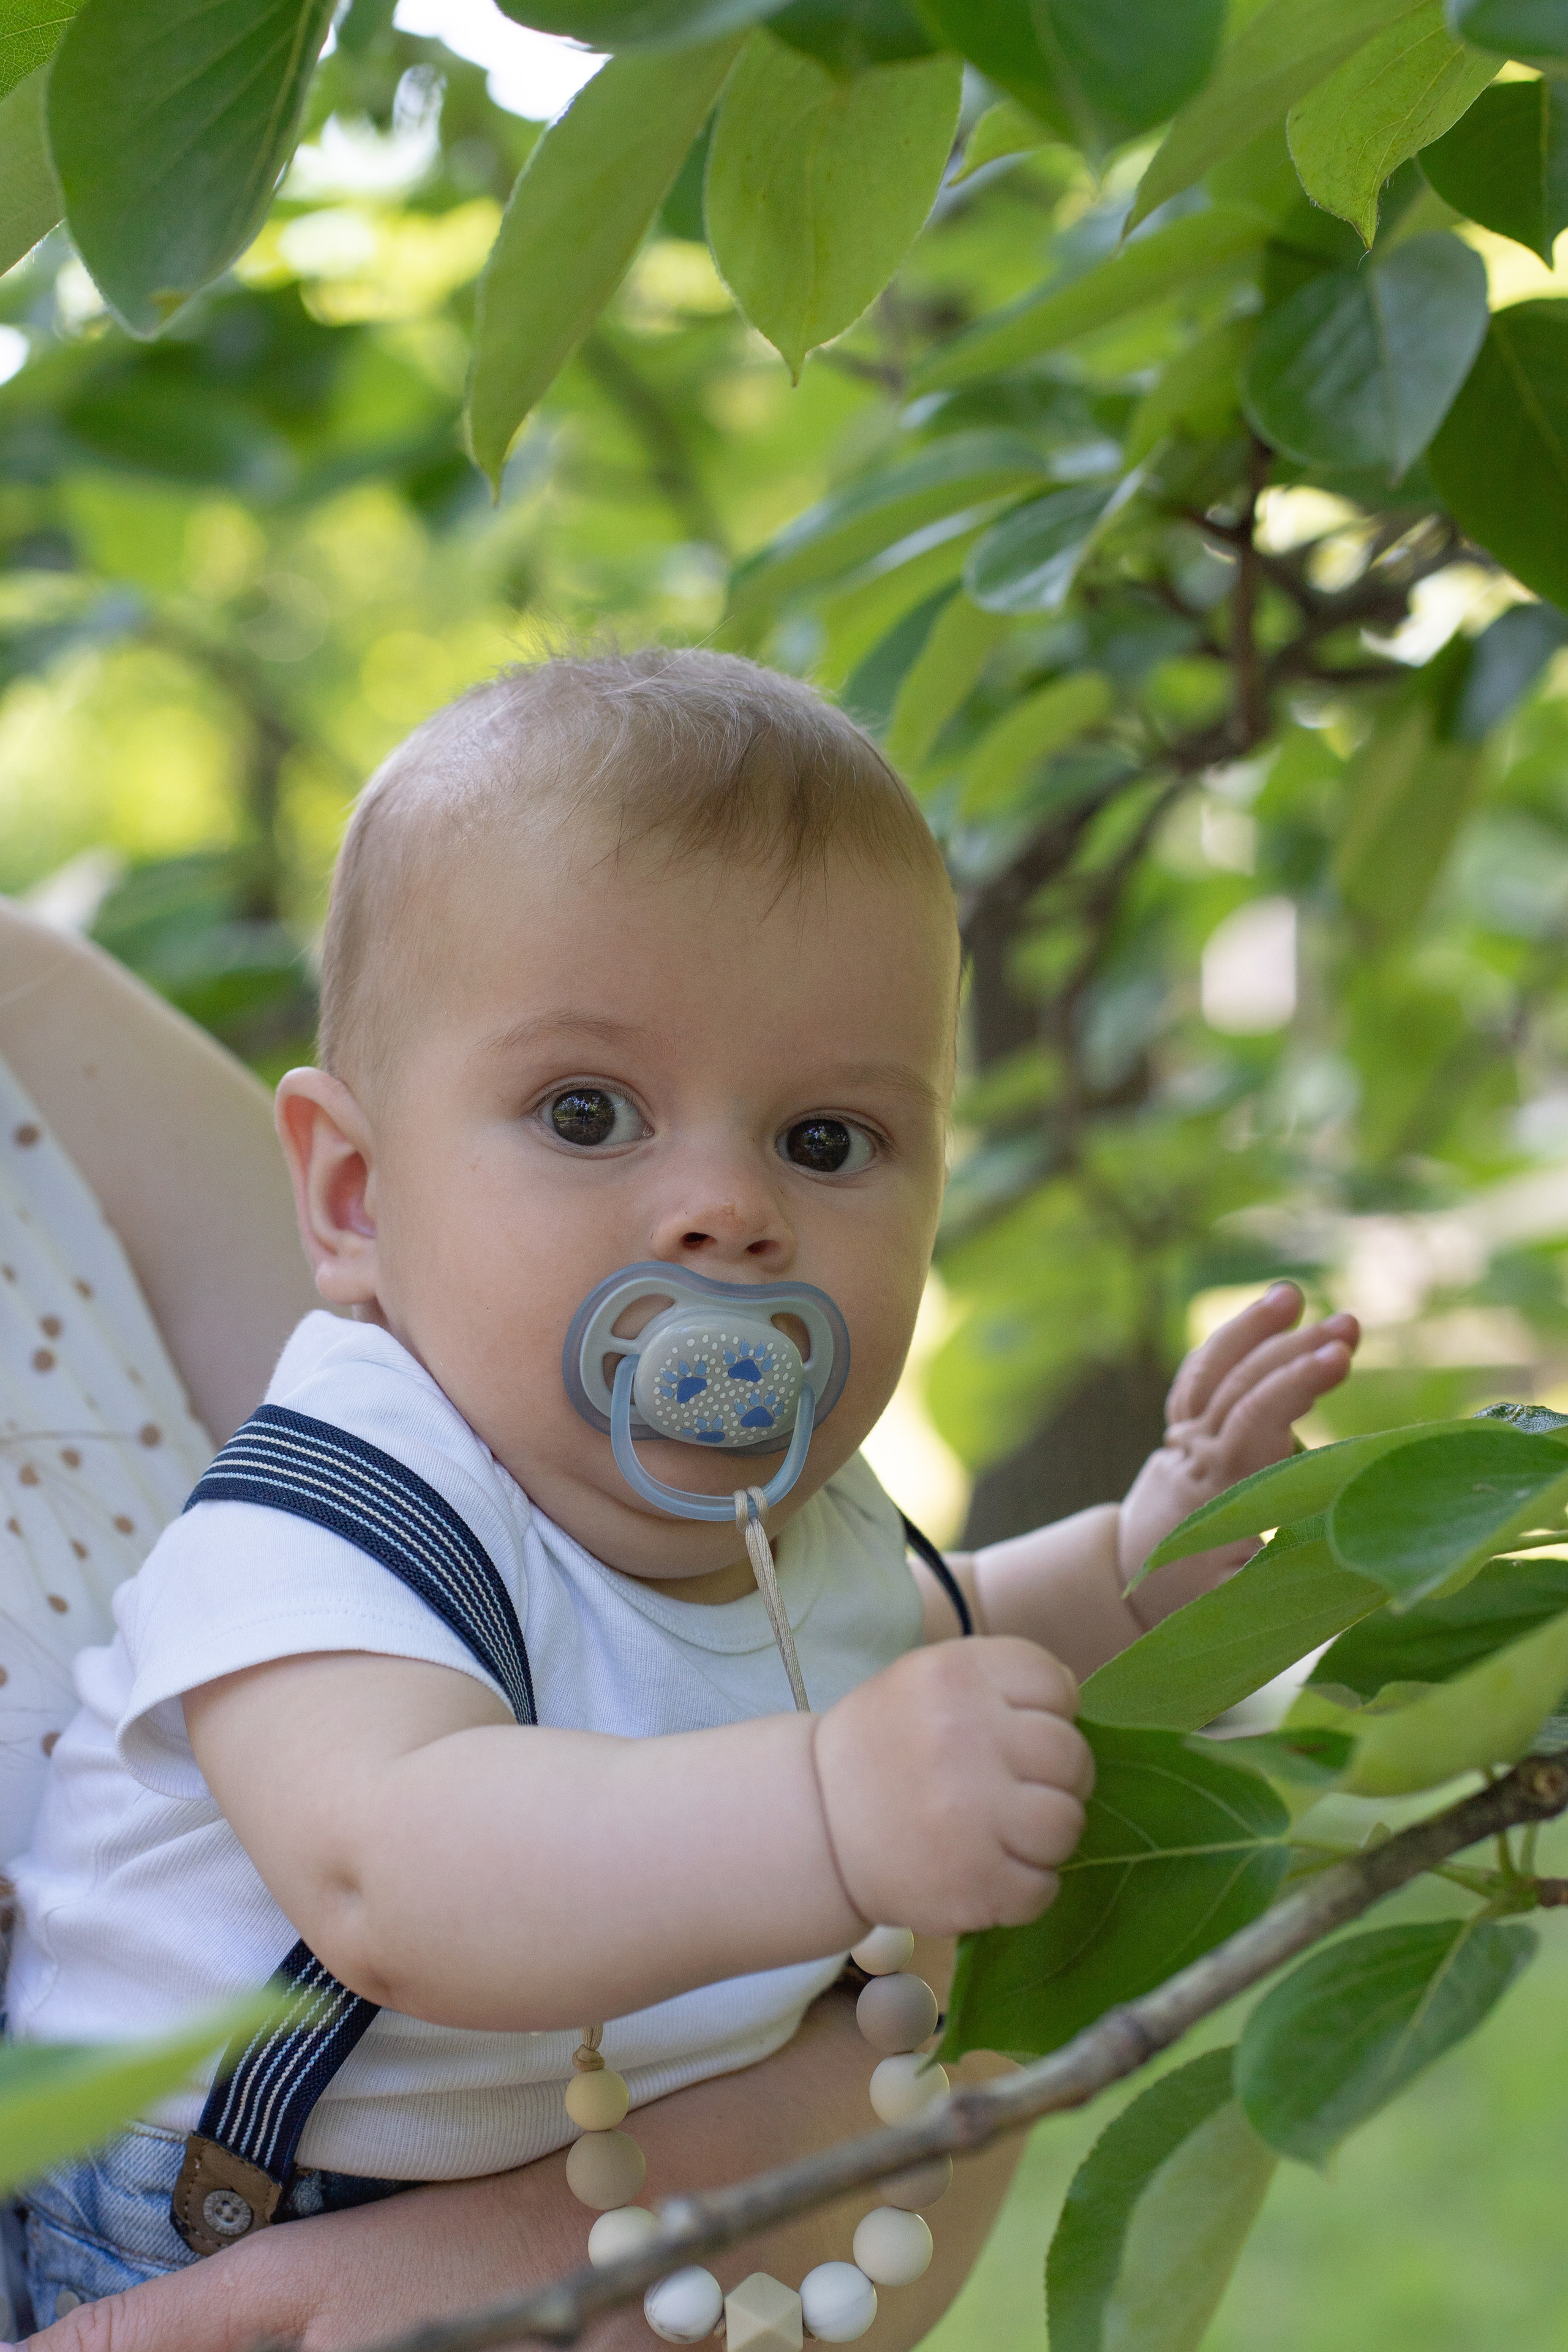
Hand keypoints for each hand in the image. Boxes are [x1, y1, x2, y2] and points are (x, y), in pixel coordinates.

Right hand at [811, 1637, 1093, 1936]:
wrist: (815, 1823)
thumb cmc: (884, 1747)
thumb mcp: (925, 1681)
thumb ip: (997, 1681)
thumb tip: (1072, 1694)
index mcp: (954, 1676)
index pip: (1055, 1685)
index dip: (1050, 1712)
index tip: (1020, 1732)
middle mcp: (964, 1736)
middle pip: (1071, 1757)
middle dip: (1058, 1776)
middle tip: (1021, 1789)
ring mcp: (971, 1814)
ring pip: (1066, 1824)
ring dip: (1045, 1835)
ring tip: (1005, 1832)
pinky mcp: (973, 1882)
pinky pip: (1044, 1888)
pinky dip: (1025, 1887)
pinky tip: (988, 1870)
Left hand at [1117, 1281, 1357, 1624]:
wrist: (1133, 1593)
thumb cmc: (1203, 1607)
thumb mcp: (1252, 1605)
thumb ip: (1302, 1577)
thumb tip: (1373, 1558)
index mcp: (1217, 1495)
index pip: (1255, 1424)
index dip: (1294, 1387)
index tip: (1338, 1357)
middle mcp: (1195, 1458)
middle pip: (1241, 1390)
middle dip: (1293, 1352)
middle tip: (1349, 1326)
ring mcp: (1184, 1439)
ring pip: (1214, 1374)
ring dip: (1254, 1332)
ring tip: (1292, 1295)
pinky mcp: (1185, 1431)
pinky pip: (1202, 1377)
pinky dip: (1231, 1342)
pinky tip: (1270, 1316)